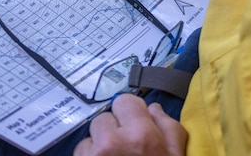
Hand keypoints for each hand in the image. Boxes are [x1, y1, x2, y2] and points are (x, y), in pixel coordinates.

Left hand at [72, 95, 186, 155]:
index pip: (124, 101)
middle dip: (113, 130)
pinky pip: (80, 152)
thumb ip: (170, 130)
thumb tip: (154, 108)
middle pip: (104, 118)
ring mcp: (93, 155)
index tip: (134, 128)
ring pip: (89, 137)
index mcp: (142, 136)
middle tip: (124, 149)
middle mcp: (113, 142)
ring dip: (99, 146)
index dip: (130, 114)